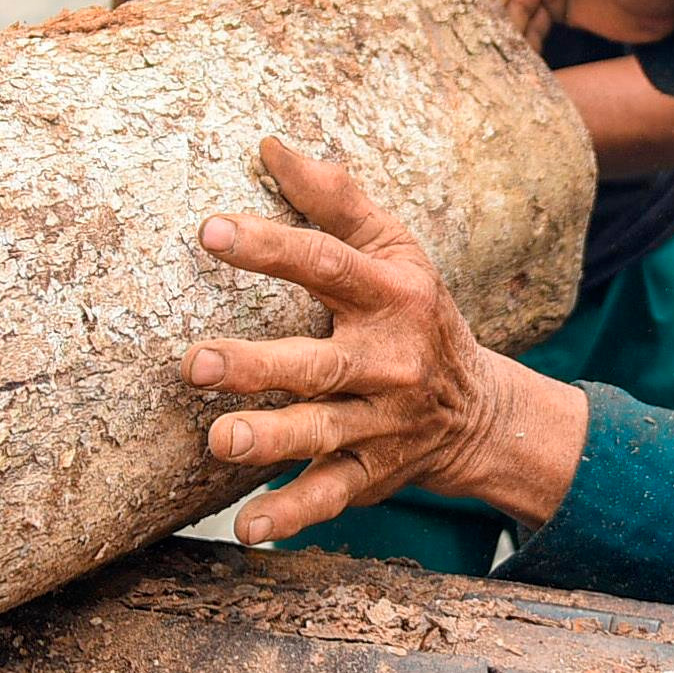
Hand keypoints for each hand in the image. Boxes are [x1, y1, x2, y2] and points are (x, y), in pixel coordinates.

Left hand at [183, 139, 584, 542]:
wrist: (479, 409)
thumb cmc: (414, 310)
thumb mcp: (395, 247)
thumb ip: (334, 197)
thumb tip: (268, 144)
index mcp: (391, 294)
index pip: (327, 264)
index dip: (270, 247)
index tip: (209, 231)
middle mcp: (390, 360)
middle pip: (320, 363)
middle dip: (257, 365)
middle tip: (194, 361)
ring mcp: (381, 422)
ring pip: (322, 433)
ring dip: (269, 439)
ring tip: (218, 439)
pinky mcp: (371, 474)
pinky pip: (332, 494)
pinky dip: (293, 514)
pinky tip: (249, 529)